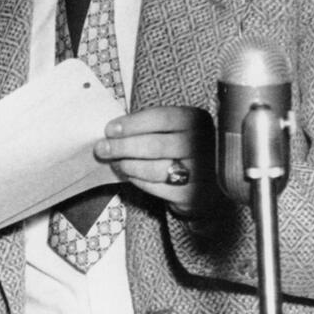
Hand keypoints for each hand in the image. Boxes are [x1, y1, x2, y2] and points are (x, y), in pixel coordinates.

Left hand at [94, 106, 215, 216]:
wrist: (210, 181)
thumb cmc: (184, 149)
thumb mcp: (176, 129)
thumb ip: (151, 127)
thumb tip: (113, 133)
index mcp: (197, 121)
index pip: (161, 118)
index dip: (132, 124)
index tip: (110, 130)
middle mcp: (203, 144)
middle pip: (155, 145)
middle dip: (123, 147)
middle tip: (103, 149)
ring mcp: (200, 171)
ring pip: (156, 169)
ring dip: (129, 166)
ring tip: (116, 163)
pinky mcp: (192, 195)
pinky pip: (158, 188)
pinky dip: (139, 181)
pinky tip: (130, 175)